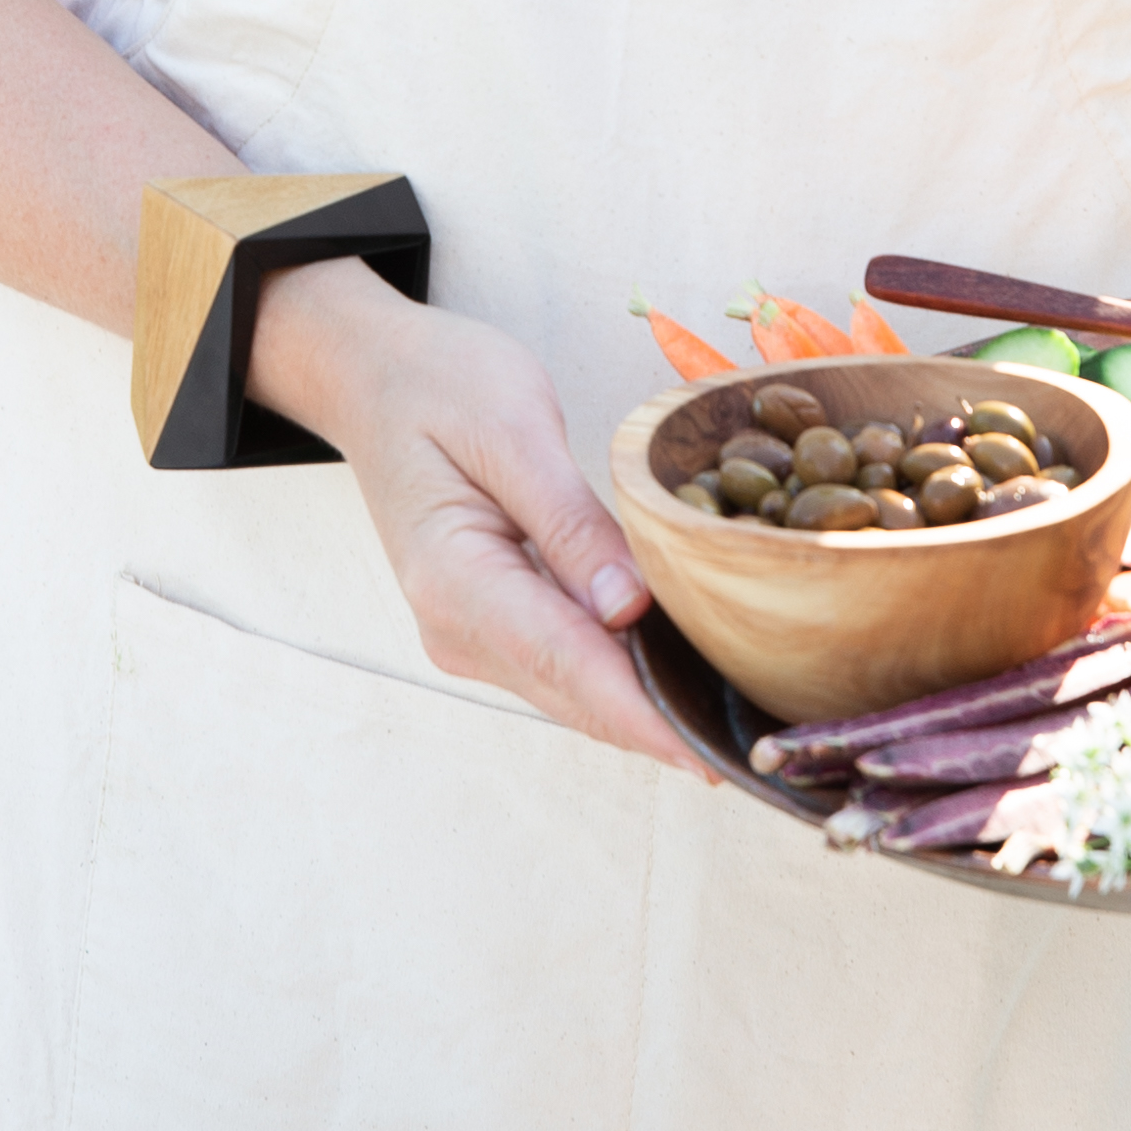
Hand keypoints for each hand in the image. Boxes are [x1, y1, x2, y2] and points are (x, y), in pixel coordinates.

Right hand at [252, 261, 700, 772]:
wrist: (373, 377)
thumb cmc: (439, 383)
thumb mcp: (513, 428)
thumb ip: (569, 523)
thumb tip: (629, 610)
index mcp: (455, 580)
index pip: (567, 664)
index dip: (645, 717)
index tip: (711, 753)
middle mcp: (455, 627)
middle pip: (576, 695)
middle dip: (663, 724)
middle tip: (758, 744)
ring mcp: (467, 634)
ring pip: (574, 691)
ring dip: (648, 706)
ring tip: (738, 715)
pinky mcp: (488, 625)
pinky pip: (564, 665)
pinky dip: (621, 675)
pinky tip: (682, 674)